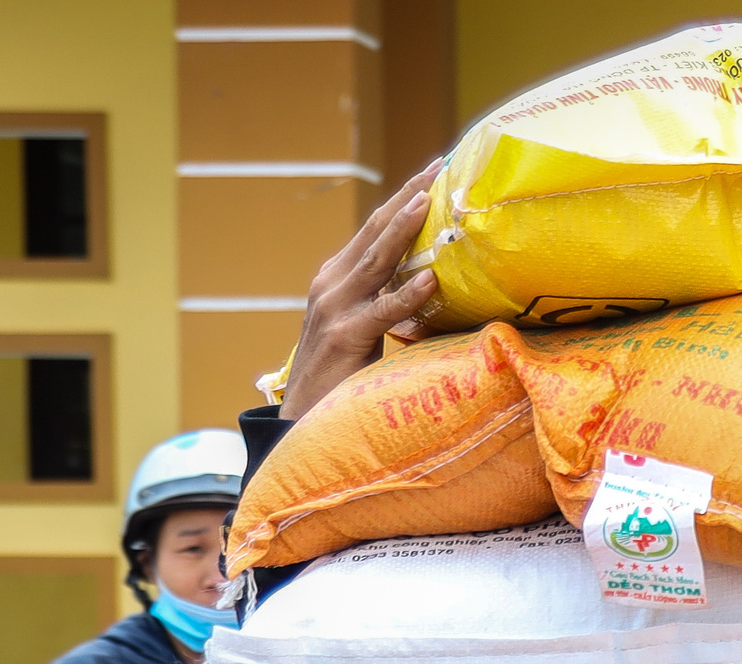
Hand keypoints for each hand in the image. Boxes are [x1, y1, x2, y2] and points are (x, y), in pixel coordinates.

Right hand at [278, 161, 442, 419]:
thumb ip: (385, 299)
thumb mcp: (363, 325)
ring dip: (404, 229)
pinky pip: (382, 311)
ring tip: (430, 201)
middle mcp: (333, 283)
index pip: (375, 229)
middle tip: (438, 167)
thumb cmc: (342, 372)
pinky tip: (429, 277)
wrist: (303, 416)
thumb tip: (427, 281)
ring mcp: (335, 307)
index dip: (403, 199)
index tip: (433, 172)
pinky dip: (406, 294)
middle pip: (376, 232)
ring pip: (376, 260)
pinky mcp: (344, 335)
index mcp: (338, 277)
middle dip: (408, 197)